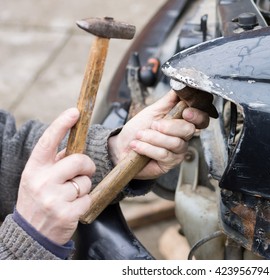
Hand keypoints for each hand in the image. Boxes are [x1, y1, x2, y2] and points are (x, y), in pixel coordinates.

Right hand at [16, 108, 95, 244]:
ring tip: (69, 196)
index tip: (75, 112)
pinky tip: (72, 208)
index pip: (48, 141)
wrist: (31, 234)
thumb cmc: (39, 200)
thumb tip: (75, 146)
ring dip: (84, 188)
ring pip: (86, 181)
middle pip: (79, 160)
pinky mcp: (67, 213)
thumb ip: (54, 163)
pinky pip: (88, 198)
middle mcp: (42, 181)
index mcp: (34, 169)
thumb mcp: (38, 178)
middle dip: (86, 166)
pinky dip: (85, 202)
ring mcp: (53, 198)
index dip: (62, 124)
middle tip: (82, 173)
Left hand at [108, 89, 209, 178]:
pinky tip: (137, 146)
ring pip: (175, 143)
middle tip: (153, 124)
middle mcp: (184, 137)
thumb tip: (181, 85)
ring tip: (140, 135)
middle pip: (189, 130)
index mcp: (183, 122)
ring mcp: (178, 151)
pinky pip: (164, 154)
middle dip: (169, 126)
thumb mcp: (153, 110)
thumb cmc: (139, 128)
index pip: (201, 119)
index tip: (186, 112)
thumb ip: (169, 99)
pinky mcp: (170, 163)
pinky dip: (147, 148)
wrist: (122, 146)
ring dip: (154, 137)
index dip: (197, 115)